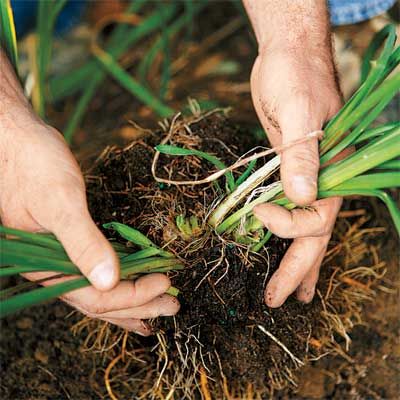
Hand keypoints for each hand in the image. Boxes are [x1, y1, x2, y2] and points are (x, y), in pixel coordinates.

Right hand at [0, 51, 178, 332]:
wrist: (15, 139)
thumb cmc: (32, 164)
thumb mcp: (59, 201)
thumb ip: (82, 241)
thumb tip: (108, 280)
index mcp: (48, 267)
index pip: (97, 298)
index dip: (134, 296)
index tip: (165, 285)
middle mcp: (56, 269)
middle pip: (102, 302)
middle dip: (139, 306)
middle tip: (173, 307)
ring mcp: (63, 257)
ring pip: (99, 291)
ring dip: (131, 300)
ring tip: (158, 306)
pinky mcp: (72, 242)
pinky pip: (97, 270)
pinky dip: (119, 280)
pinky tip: (133, 281)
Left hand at [250, 44, 342, 306]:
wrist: (287, 55)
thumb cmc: (296, 73)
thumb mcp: (299, 109)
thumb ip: (302, 154)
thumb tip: (303, 198)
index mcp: (335, 171)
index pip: (314, 218)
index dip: (284, 223)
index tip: (257, 210)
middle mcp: (325, 179)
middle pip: (315, 236)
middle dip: (296, 270)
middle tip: (277, 301)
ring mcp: (307, 176)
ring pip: (306, 228)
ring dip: (299, 262)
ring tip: (293, 292)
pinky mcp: (287, 169)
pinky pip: (289, 208)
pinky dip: (285, 232)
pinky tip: (281, 246)